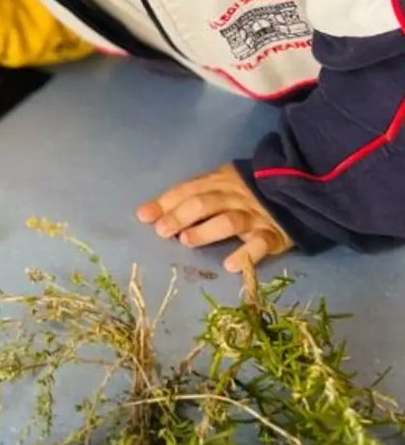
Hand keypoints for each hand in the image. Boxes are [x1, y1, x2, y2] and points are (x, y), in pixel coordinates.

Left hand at [136, 162, 293, 273]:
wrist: (300, 191)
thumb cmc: (248, 191)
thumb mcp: (222, 184)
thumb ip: (193, 195)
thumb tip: (153, 214)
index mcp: (220, 180)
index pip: (188, 189)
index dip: (165, 202)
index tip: (143, 216)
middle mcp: (236, 195)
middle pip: (205, 203)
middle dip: (180, 216)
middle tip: (162, 231)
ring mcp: (256, 215)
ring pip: (229, 220)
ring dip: (206, 231)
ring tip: (187, 241)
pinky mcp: (275, 235)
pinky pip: (260, 244)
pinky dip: (245, 254)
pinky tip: (229, 264)